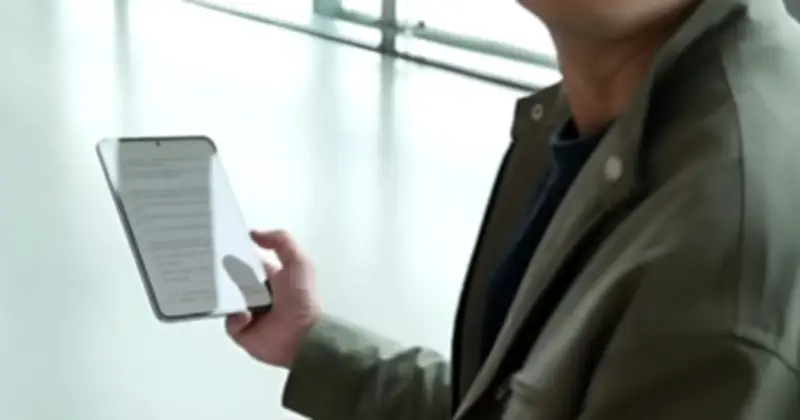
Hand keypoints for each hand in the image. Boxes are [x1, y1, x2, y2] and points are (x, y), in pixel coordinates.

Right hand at [226, 230, 321, 368]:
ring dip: (225, 297)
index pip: (246, 263)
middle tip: (212, 267)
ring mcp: (249, 313)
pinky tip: (246, 316)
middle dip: (222, 275)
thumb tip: (254, 234)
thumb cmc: (303, 299)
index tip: (220, 246)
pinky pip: (228, 321)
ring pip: (226, 301)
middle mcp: (258, 295)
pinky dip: (235, 318)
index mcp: (271, 278)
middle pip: (232, 281)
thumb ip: (280, 242)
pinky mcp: (242, 331)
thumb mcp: (298, 262)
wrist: (302, 335)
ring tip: (224, 292)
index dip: (235, 255)